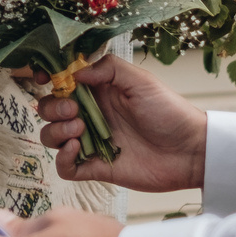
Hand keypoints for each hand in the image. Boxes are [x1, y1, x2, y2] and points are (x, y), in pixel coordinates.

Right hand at [38, 56, 207, 190]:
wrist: (190, 151)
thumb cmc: (169, 112)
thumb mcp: (140, 80)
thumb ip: (107, 69)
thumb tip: (74, 73)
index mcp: (98, 91)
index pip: (62, 84)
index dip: (48, 81)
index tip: (45, 80)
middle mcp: (90, 115)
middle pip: (50, 110)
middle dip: (53, 107)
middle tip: (74, 110)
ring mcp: (91, 142)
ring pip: (52, 136)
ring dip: (56, 131)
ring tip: (79, 128)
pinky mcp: (96, 167)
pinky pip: (65, 167)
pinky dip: (62, 159)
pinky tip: (75, 149)